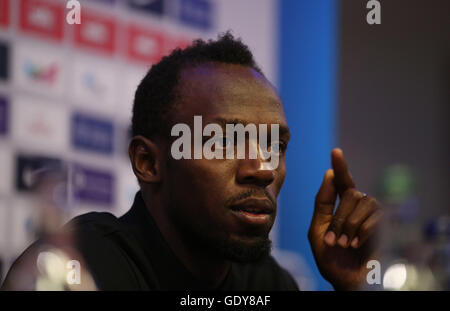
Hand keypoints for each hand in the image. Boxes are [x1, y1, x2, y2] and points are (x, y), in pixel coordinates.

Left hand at [308, 148, 382, 289]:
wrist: (345, 280)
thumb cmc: (331, 258)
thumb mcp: (318, 230)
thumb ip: (322, 203)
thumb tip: (330, 174)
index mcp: (340, 206)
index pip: (342, 182)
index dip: (341, 166)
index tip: (335, 151)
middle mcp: (358, 207)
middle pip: (351, 192)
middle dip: (339, 217)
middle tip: (335, 240)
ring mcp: (373, 215)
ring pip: (363, 202)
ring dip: (350, 225)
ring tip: (346, 244)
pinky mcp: (385, 226)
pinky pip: (375, 217)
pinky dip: (362, 232)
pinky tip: (357, 245)